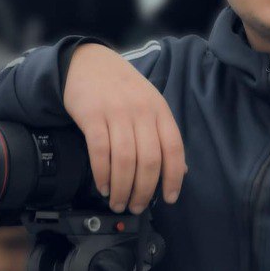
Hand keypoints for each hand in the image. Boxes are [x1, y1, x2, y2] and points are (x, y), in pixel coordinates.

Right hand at [62, 43, 185, 213]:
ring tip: (119, 203)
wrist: (88, 63)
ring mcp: (116, 112)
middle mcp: (141, 111)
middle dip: (144, 191)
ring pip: (125, 160)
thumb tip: (181, 171)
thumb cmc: (122, 88)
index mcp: (160, 110)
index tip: (169, 198)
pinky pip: (100, 152)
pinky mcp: (92, 115)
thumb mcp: (150, 105)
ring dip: (122, 188)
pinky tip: (103, 187)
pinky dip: (102, 174)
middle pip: (149, 160)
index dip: (174, 177)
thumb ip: (163, 135)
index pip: (174, 148)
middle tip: (137, 208)